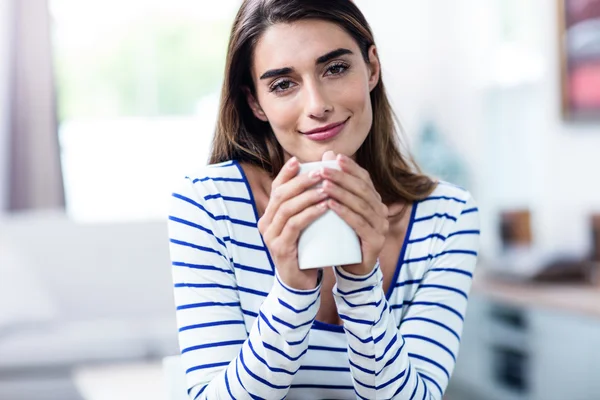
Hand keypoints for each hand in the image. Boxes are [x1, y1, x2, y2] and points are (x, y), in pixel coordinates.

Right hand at [258, 157, 327, 289]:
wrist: (300, 283)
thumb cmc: (305, 249)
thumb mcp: (304, 225)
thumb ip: (306, 206)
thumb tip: (321, 179)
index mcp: (269, 215)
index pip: (275, 188)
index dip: (286, 173)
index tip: (300, 161)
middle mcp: (265, 223)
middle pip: (281, 194)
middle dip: (301, 180)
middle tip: (321, 171)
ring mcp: (270, 236)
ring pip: (287, 208)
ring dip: (308, 195)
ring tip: (327, 187)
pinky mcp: (280, 248)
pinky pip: (295, 225)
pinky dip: (310, 213)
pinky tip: (324, 206)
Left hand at [320, 152, 388, 274]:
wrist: (351, 267)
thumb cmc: (342, 234)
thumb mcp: (338, 208)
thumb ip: (336, 184)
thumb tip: (327, 154)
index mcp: (374, 201)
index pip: (364, 179)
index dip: (350, 167)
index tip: (334, 157)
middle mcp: (381, 211)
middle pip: (362, 189)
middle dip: (341, 177)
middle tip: (322, 169)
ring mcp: (380, 226)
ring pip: (361, 205)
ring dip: (341, 193)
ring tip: (323, 185)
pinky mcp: (376, 241)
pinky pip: (359, 224)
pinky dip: (345, 213)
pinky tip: (331, 205)